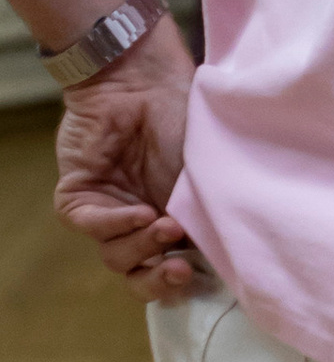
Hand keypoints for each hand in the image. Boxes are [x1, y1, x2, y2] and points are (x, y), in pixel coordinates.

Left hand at [54, 22, 200, 301]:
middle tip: (179, 269)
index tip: (203, 276)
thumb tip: (226, 260)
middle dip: (158, 280)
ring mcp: (109, 209)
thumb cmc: (186, 118)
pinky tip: (138, 213)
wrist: (146, 79)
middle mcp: (140, 221)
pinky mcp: (79, 194)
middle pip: (140, 274)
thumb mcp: (208, 175)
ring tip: (164, 224)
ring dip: (141, 246)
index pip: (172, 268)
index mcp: (173, 220)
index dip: (183, 282)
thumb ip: (209, 217)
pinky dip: (114, 224)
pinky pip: (90, 225)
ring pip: (116, 256)